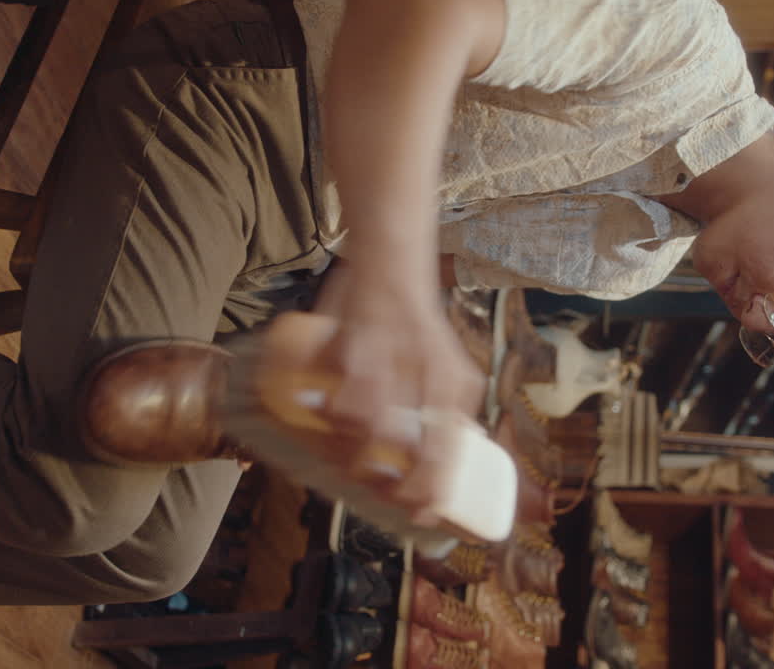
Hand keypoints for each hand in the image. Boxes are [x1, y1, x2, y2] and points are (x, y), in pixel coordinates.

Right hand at [308, 259, 486, 517]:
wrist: (392, 264)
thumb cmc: (416, 325)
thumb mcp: (447, 365)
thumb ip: (450, 408)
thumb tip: (454, 456)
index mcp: (452, 379)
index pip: (449, 445)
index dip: (435, 484)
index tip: (422, 511)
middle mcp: (424, 368)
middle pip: (408, 442)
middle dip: (390, 480)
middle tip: (379, 493)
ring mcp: (385, 355)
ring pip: (365, 421)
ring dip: (352, 449)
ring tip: (346, 460)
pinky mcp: (350, 340)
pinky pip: (334, 386)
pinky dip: (324, 409)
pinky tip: (318, 416)